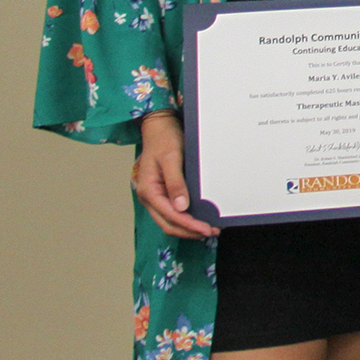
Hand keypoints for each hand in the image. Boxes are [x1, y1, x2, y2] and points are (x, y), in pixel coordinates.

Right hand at [131, 113, 217, 239]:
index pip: (170, 215)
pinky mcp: (162, 193)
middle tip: (211, 231)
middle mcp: (149, 197)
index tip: (206, 229)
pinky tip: (197, 219)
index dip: (188, 225)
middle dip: (189, 231)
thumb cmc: (164, 140)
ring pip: (169, 221)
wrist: (159, 128)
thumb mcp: (171, 159)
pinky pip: (171, 212)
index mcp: (148, 190)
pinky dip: (184, 219)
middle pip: (168, 223)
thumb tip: (181, 207)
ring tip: (207, 229)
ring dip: (187, 228)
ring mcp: (154, 196)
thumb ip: (175, 183)